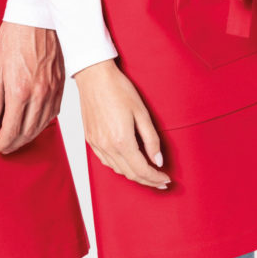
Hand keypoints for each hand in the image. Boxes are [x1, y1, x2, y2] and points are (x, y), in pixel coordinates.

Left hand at [0, 21, 64, 154]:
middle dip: (15, 144)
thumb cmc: (14, 36)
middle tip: (5, 147)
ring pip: (42, 125)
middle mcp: (38, 94)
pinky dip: (43, 123)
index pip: (11, 129)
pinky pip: (53, 113)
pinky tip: (35, 124)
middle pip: (28, 132)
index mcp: (19, 90)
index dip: (2, 143)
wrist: (37, 18)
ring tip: (18, 139)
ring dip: (29, 137)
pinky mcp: (60, 85)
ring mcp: (52, 90)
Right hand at [74, 58, 169, 188]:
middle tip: (160, 181)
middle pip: (130, 173)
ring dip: (134, 175)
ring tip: (147, 174)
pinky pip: (105, 161)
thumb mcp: (142, 112)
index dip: (156, 178)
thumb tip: (158, 160)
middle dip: (148, 181)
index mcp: (121, 140)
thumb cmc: (118, 89)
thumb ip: (151, 139)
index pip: (142, 170)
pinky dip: (119, 167)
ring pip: (117, 170)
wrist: (94, 76)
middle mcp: (107, 146)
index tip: (165, 179)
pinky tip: (127, 163)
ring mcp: (96, 144)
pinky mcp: (90, 139)